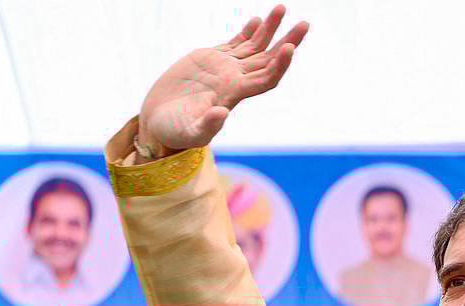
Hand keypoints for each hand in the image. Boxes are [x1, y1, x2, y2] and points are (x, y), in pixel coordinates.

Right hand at [139, 6, 308, 151]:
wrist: (159, 121)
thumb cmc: (174, 132)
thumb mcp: (190, 133)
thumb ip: (207, 126)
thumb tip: (221, 114)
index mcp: (233, 95)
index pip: (265, 79)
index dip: (279, 65)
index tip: (290, 49)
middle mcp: (234, 81)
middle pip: (269, 60)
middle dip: (287, 42)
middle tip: (305, 25)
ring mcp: (225, 69)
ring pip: (255, 47)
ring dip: (270, 29)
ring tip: (282, 8)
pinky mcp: (212, 59)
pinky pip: (236, 44)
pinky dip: (248, 32)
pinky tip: (257, 20)